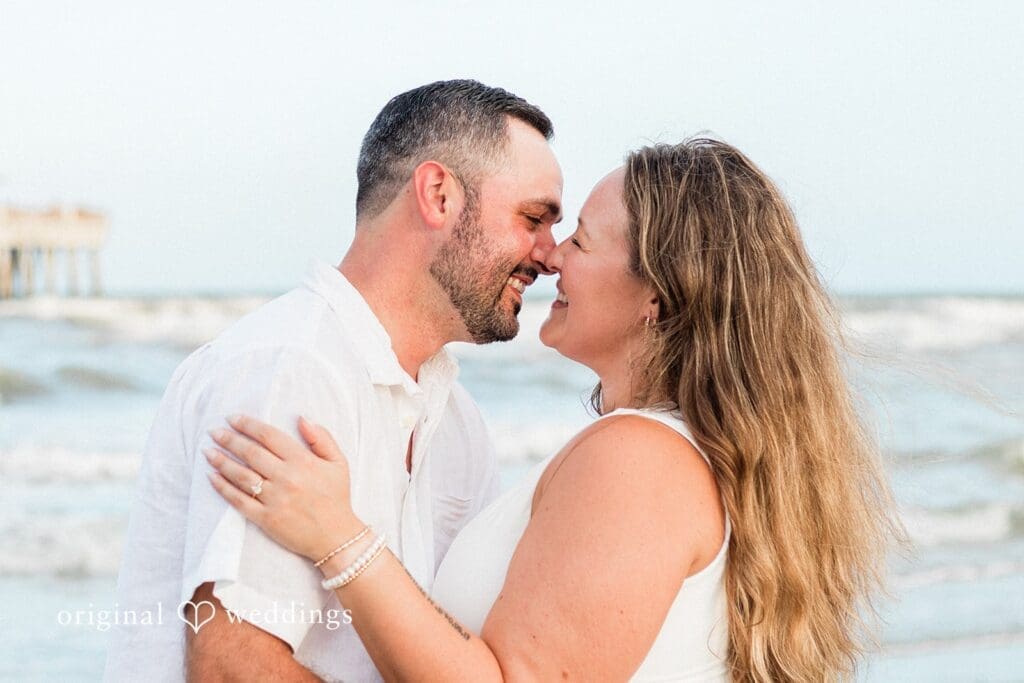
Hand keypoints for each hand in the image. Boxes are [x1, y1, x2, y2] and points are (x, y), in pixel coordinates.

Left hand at [205, 414, 362, 562]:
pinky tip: (212, 478)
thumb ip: (321, 438)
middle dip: (229, 439)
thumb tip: (302, 418)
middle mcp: (286, 478)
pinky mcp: (265, 519)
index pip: (269, 436)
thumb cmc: (337, 497)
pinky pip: (239, 500)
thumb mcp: (339, 462)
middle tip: (214, 432)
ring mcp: (274, 499)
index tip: (233, 418)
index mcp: (303, 461)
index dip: (248, 425)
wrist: (336, 537)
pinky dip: (223, 488)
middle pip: (251, 453)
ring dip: (221, 461)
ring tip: (208, 452)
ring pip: (241, 475)